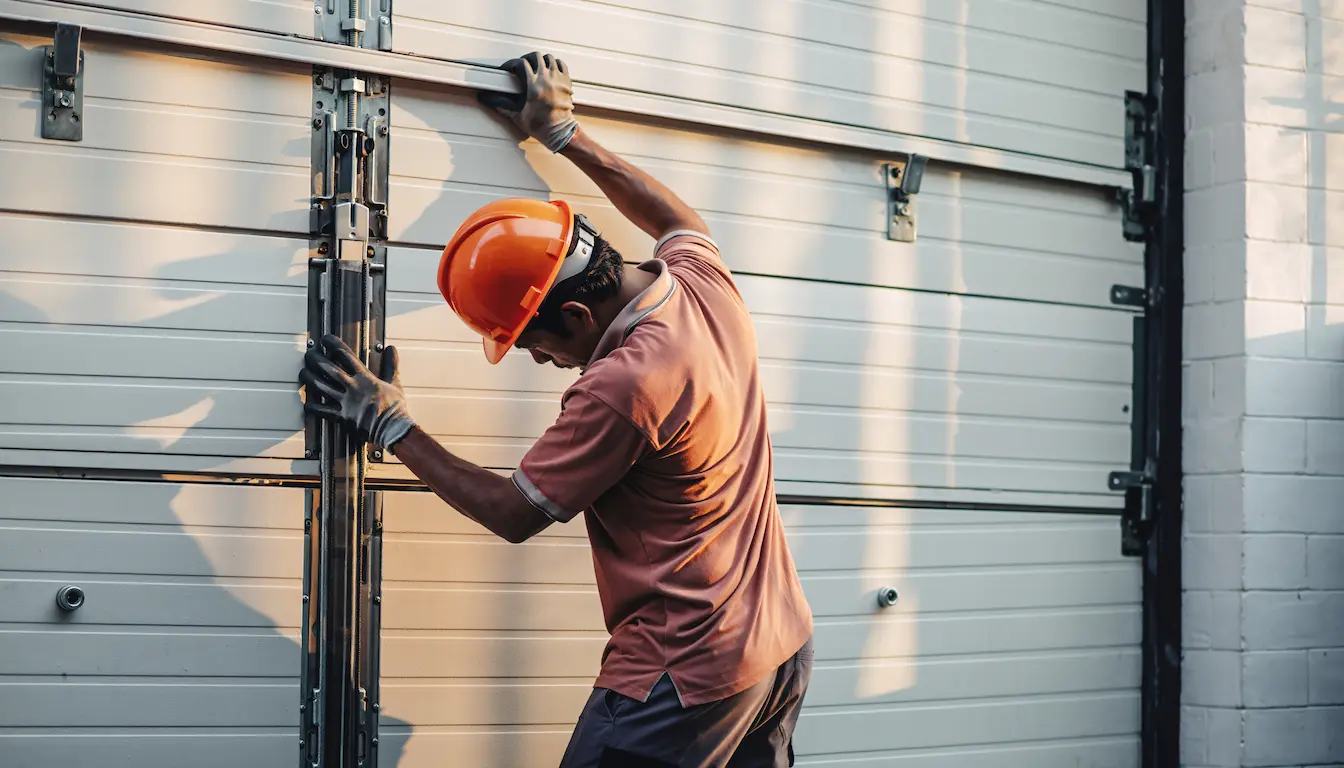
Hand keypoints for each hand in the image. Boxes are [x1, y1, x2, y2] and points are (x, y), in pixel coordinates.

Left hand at [300, 335, 415, 450]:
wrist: (393, 428)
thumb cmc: (394, 408)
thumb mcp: (394, 382)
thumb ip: (390, 364)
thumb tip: (391, 349)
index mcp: (364, 378)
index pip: (346, 356)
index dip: (334, 345)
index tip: (326, 339)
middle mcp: (352, 387)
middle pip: (329, 369)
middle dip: (316, 360)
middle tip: (309, 354)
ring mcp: (345, 402)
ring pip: (322, 387)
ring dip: (310, 379)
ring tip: (303, 373)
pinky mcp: (342, 417)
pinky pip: (324, 411)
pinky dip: (313, 408)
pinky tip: (306, 404)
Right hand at [479, 51, 578, 151]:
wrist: (560, 132)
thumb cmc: (540, 126)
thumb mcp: (516, 115)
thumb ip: (501, 104)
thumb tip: (485, 98)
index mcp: (533, 86)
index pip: (521, 64)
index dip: (512, 64)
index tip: (508, 68)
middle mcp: (546, 79)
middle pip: (535, 57)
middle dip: (526, 58)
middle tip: (521, 64)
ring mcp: (558, 79)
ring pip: (549, 58)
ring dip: (540, 60)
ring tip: (535, 67)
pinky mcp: (566, 82)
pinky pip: (561, 64)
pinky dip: (554, 64)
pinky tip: (549, 70)